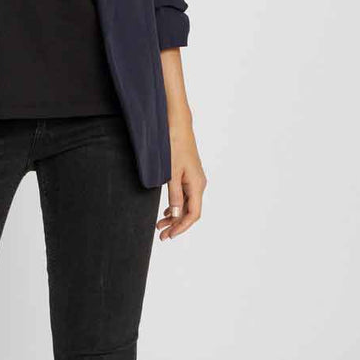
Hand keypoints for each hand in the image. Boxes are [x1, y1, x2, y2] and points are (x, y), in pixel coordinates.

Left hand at [156, 119, 206, 240]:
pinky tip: (166, 211)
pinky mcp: (188, 174)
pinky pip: (184, 195)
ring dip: (174, 216)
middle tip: (161, 235)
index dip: (181, 227)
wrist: (177, 124)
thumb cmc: (174, 145)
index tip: (169, 235)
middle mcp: (199, 184)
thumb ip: (174, 194)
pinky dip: (176, 205)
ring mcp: (194, 179)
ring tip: (160, 225)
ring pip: (187, 204)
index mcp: (197, 185)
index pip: (193, 214)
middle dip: (176, 225)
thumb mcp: (171, 172)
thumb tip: (176, 215)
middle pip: (190, 211)